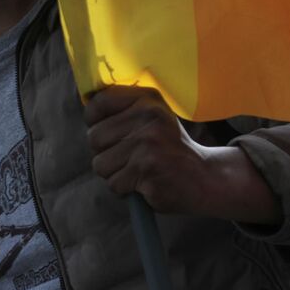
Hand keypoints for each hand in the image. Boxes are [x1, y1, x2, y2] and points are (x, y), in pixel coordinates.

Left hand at [84, 86, 278, 225]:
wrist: (203, 178)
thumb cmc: (169, 149)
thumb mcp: (153, 119)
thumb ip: (123, 111)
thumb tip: (85, 103)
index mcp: (148, 99)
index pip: (99, 103)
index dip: (94, 120)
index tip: (107, 131)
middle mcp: (148, 116)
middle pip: (94, 137)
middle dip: (105, 153)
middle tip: (130, 157)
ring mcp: (147, 143)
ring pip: (100, 164)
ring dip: (115, 174)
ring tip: (138, 170)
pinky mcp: (146, 170)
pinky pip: (114, 184)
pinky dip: (125, 190)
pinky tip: (145, 183)